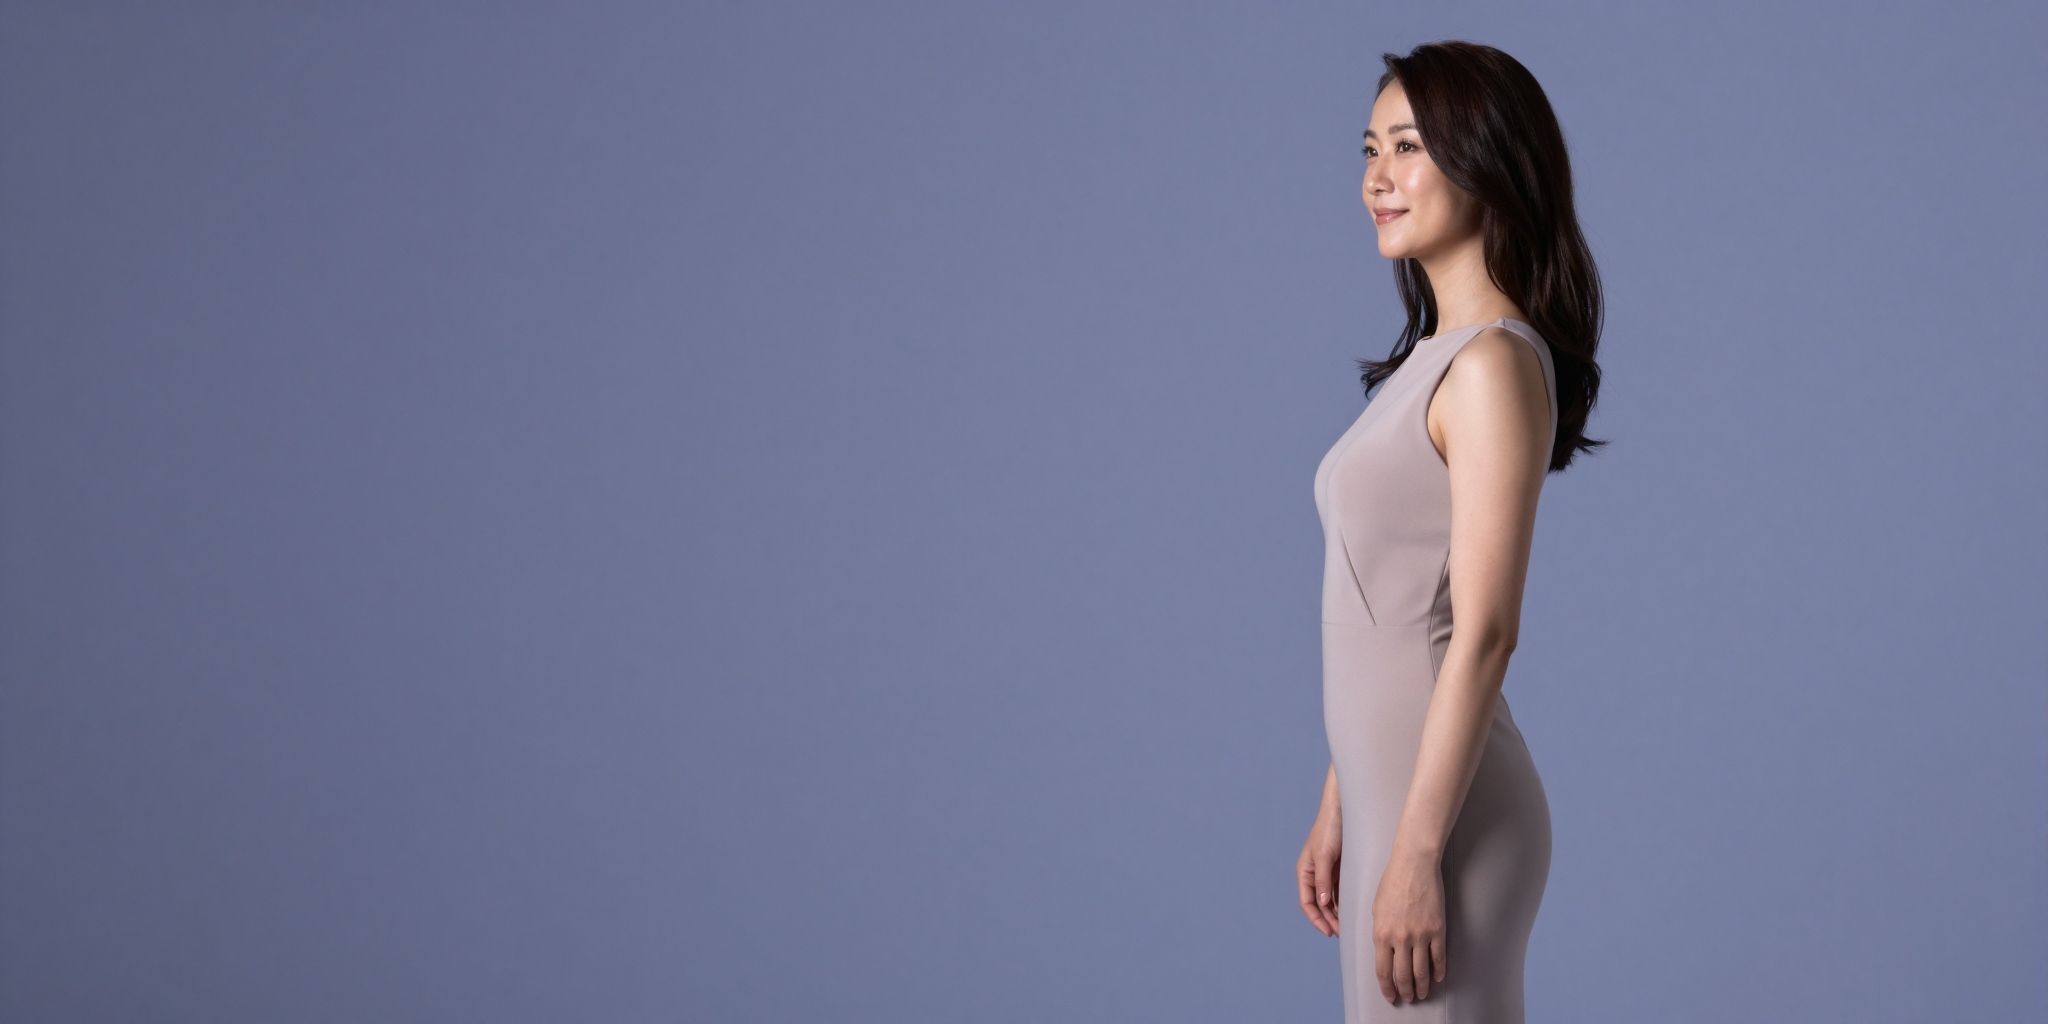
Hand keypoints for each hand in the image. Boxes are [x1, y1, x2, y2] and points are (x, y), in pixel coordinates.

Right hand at [1296, 784, 1341, 936]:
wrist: (1343, 809)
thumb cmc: (1329, 829)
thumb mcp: (1324, 856)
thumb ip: (1323, 880)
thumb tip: (1323, 903)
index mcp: (1305, 872)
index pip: (1307, 903)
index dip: (1316, 919)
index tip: (1328, 932)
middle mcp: (1314, 875)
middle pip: (1319, 905)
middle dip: (1329, 920)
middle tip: (1343, 933)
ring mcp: (1327, 873)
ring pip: (1330, 900)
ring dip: (1337, 914)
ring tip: (1350, 926)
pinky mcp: (1339, 869)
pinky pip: (1340, 891)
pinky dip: (1345, 902)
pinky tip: (1354, 911)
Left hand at [1370, 846, 1446, 1003]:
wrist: (1414, 864)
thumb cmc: (1392, 882)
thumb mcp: (1376, 909)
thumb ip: (1380, 932)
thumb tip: (1384, 950)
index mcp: (1381, 933)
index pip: (1383, 970)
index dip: (1386, 987)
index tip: (1390, 996)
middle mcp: (1399, 938)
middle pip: (1402, 975)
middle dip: (1405, 991)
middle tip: (1408, 998)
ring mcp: (1420, 935)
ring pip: (1421, 971)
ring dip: (1422, 986)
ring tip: (1423, 993)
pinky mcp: (1437, 929)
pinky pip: (1439, 957)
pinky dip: (1439, 971)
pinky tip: (1438, 977)